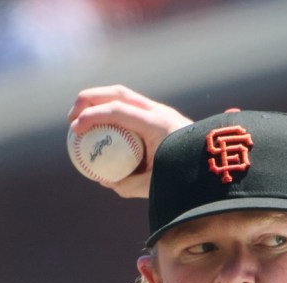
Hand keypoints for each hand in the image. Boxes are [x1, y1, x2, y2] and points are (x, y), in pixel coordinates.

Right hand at [67, 85, 192, 197]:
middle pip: (118, 93)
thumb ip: (129, 185)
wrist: (214, 165)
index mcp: (159, 124)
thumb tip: (104, 181)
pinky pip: (130, 107)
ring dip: (99, 101)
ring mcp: (160, 111)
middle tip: (71, 119)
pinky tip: (98, 126)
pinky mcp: (160, 115)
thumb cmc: (186, 178)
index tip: (75, 128)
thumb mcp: (156, 186)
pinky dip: (111, 111)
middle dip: (89, 100)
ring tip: (79, 119)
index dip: (93, 115)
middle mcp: (159, 112)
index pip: (119, 110)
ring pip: (124, 95)